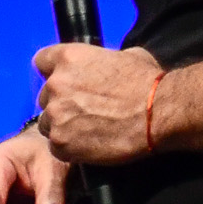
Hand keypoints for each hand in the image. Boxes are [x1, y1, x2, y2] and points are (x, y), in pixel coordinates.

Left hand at [32, 42, 166, 167]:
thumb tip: (101, 66)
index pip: (42, 62)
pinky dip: (70, 147)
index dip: (54, 73)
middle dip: (60, 103)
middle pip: (44, 96)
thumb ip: (101, 60)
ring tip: (88, 131)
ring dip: (62, 126)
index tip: (66, 83)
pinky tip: (90, 145)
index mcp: (68, 58)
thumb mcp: (126, 56)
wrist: (160, 113)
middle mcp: (55, 84)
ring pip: (47, 123)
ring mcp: (55, 114)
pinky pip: (56, 146)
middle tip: (83, 112)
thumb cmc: (148, 82)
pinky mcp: (60, 142)